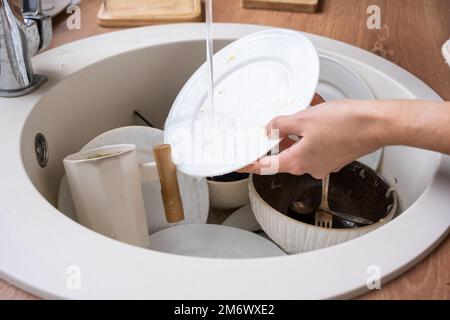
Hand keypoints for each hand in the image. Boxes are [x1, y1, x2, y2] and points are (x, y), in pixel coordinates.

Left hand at [240, 98, 384, 178]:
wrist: (377, 124)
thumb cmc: (347, 124)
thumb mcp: (305, 119)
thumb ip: (281, 125)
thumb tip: (269, 129)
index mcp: (298, 161)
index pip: (265, 166)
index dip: (249, 164)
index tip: (239, 164)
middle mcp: (309, 166)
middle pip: (283, 154)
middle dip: (278, 137)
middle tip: (274, 124)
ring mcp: (322, 162)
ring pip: (300, 145)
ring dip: (297, 130)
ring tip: (301, 112)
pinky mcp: (333, 155)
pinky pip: (315, 143)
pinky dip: (311, 130)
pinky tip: (315, 113)